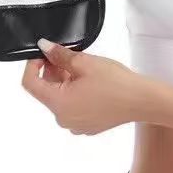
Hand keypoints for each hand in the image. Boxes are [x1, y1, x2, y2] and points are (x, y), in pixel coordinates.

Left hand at [21, 38, 143, 134]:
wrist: (142, 101)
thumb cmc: (116, 83)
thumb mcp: (84, 62)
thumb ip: (60, 54)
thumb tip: (44, 46)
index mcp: (58, 104)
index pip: (30, 84)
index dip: (32, 64)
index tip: (43, 53)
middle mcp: (63, 119)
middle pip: (46, 91)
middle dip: (52, 71)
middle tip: (67, 55)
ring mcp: (75, 125)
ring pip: (60, 99)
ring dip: (65, 81)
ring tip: (82, 67)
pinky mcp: (87, 125)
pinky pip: (73, 107)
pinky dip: (76, 93)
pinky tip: (91, 82)